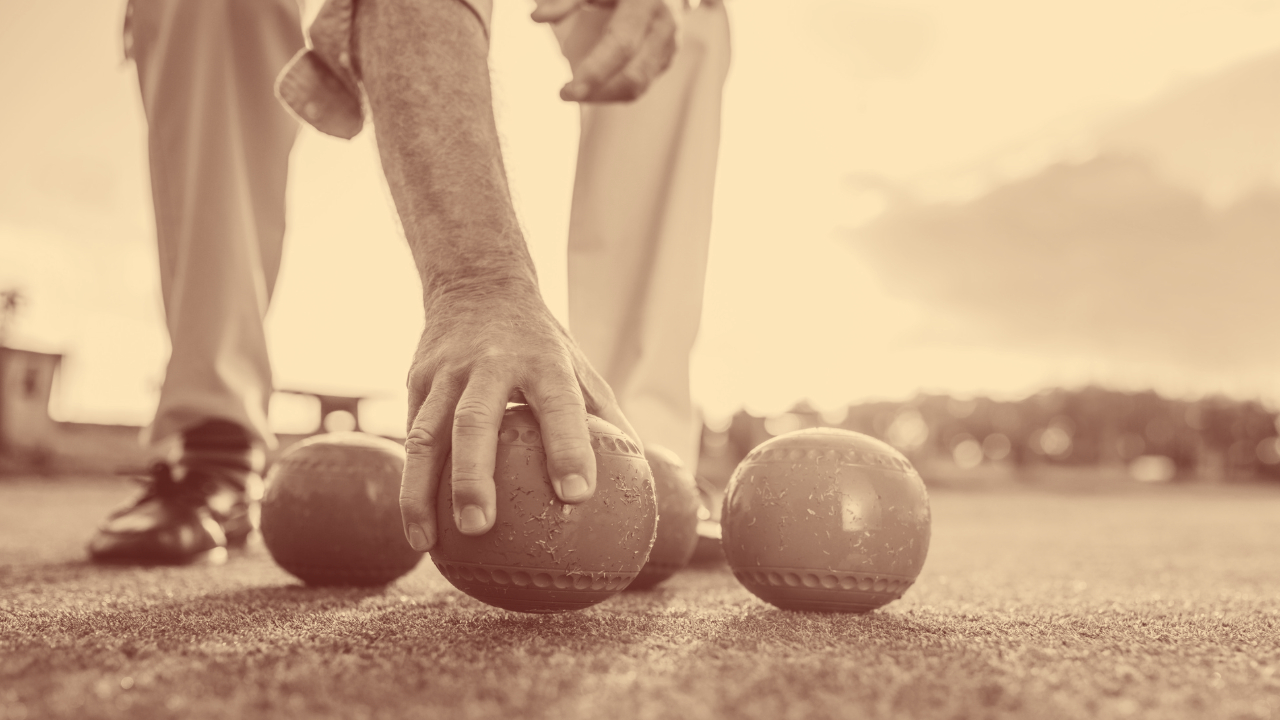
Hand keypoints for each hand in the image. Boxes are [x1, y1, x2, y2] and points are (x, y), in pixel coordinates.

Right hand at [398, 280, 638, 551]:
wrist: (478, 282)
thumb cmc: (540, 342)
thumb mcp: (578, 366)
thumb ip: (605, 419)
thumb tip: (639, 480)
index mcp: (542, 361)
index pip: (558, 406)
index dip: (568, 448)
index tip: (577, 496)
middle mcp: (490, 365)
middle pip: (475, 422)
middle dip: (474, 476)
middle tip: (480, 528)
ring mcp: (447, 372)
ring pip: (427, 434)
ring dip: (421, 491)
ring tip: (426, 543)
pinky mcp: (416, 380)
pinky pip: (411, 437)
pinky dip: (410, 484)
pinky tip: (418, 528)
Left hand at [532, 0, 681, 101]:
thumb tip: (536, 18)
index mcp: (645, 4)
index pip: (621, 46)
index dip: (595, 71)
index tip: (567, 91)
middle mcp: (663, 27)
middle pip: (633, 75)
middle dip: (598, 92)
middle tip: (565, 94)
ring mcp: (670, 46)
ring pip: (638, 86)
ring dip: (605, 96)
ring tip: (577, 91)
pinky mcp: (667, 58)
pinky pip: (641, 84)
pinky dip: (614, 90)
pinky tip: (595, 87)